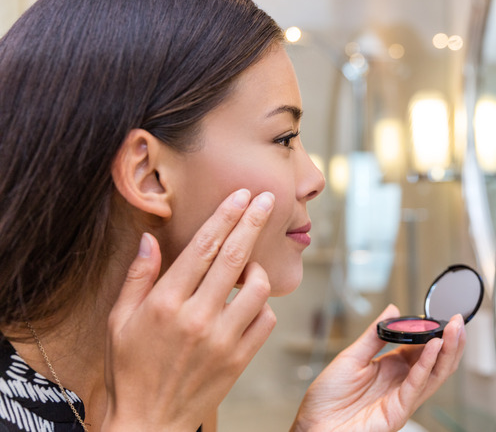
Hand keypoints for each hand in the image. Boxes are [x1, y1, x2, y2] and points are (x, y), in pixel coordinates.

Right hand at [104, 189, 276, 430]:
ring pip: (258, 288)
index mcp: (165, 303)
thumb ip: (137, 277)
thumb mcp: (119, 321)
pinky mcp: (239, 359)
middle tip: (267, 200)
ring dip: (258, 270)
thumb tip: (149, 239)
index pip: (203, 247)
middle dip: (253, 222)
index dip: (226, 216)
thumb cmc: (130, 369)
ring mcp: (222, 339)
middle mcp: (197, 317)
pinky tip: (250, 302)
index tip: (241, 196)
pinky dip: (263, 305)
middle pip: (235, 257)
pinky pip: (266, 321)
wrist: (148, 422)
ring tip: (250, 267)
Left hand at [291, 305, 466, 431]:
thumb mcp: (351, 357)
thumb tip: (393, 311)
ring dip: (447, 351)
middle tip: (458, 320)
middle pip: (435, 362)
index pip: (421, 349)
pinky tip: (434, 347)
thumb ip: (375, 334)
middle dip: (450, 341)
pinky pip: (417, 386)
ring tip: (455, 329)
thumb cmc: (326, 399)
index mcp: (390, 368)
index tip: (441, 317)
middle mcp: (400, 383)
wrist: (312, 426)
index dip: (433, 333)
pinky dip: (428, 365)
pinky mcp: (398, 411)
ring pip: (435, 374)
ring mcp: (402, 398)